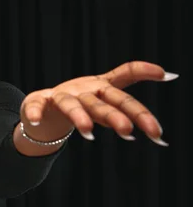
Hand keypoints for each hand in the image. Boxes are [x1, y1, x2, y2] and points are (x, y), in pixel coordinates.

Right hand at [20, 61, 177, 145]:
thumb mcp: (105, 100)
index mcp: (100, 88)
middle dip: (116, 115)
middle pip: (102, 101)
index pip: (123, 83)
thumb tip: (172, 76)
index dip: (143, 73)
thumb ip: (131, 99)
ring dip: (79, 116)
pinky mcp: (38, 103)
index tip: (165, 74)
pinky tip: (35, 122)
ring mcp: (60, 97)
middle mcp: (83, 90)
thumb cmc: (81, 102)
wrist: (45, 107)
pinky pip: (35, 107)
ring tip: (87, 132)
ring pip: (71, 104)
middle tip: (129, 131)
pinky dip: (35, 113)